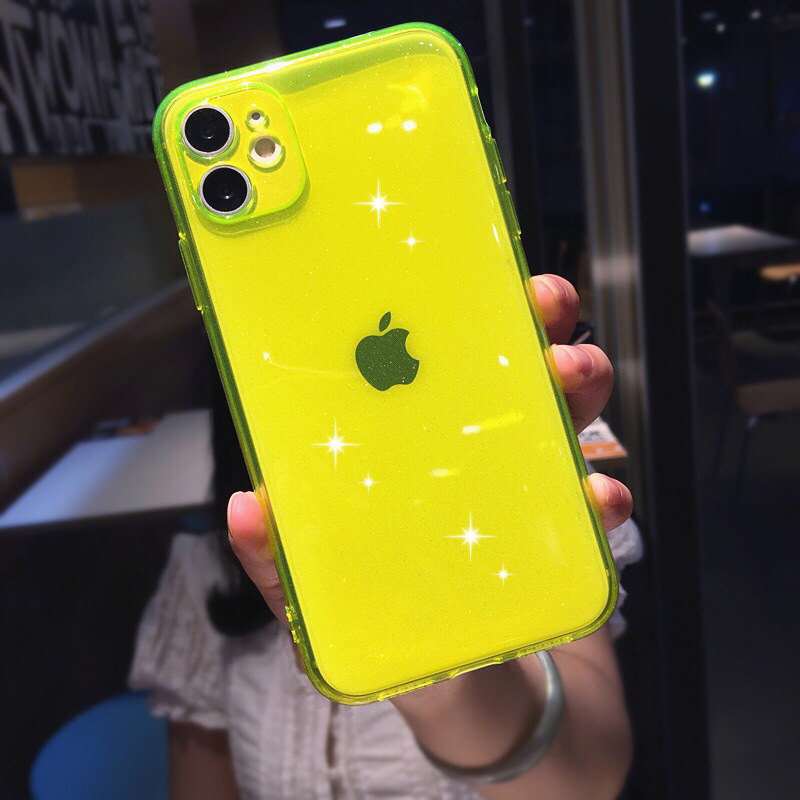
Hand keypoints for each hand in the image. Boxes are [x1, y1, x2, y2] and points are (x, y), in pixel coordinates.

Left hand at [227, 273, 632, 635]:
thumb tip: (243, 508)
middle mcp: (473, 465)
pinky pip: (599, 495)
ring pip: (561, 413)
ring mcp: (528, 495)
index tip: (448, 281)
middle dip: (528, 325)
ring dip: (577, 379)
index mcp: (411, 465)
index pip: (422, 378)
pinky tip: (602, 498)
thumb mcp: (324, 617)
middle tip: (539, 304)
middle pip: (505, 375)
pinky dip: (607, 488)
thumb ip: (284, 571)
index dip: (436, 324)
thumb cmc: (396, 651)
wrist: (490, 715)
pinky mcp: (574, 536)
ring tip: (572, 375)